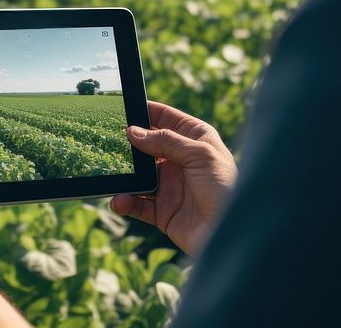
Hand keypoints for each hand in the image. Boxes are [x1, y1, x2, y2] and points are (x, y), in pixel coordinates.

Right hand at [111, 100, 236, 256]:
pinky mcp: (162, 210)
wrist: (233, 233)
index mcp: (195, 140)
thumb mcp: (200, 155)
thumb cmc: (226, 189)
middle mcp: (180, 160)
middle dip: (128, 143)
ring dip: (124, 174)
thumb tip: (133, 132)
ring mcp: (170, 185)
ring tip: (110, 172)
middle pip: (147, 145)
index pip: (166, 118)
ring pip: (138, 175)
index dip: (146, 111)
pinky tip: (119, 200)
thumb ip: (166, 141)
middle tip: (107, 139)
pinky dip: (125, 201)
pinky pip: (137, 203)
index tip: (123, 106)